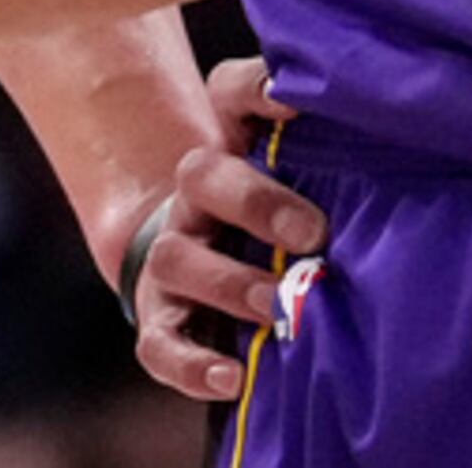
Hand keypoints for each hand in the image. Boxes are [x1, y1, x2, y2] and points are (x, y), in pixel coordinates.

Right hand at [123, 55, 329, 403]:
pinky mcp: (162, 321)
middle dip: (256, 204)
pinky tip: (232, 377)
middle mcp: (192, 199)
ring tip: (278, 306)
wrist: (209, 260)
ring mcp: (172, 261)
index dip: (259, 94)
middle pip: (200, 176)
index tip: (295, 109)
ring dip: (228, 282)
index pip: (230, 97)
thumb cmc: (275, 211)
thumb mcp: (294, 166)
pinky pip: (159, 344)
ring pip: (174, 259)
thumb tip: (312, 98)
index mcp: (227, 149)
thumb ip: (309, 125)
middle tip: (312, 234)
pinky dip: (191, 365)